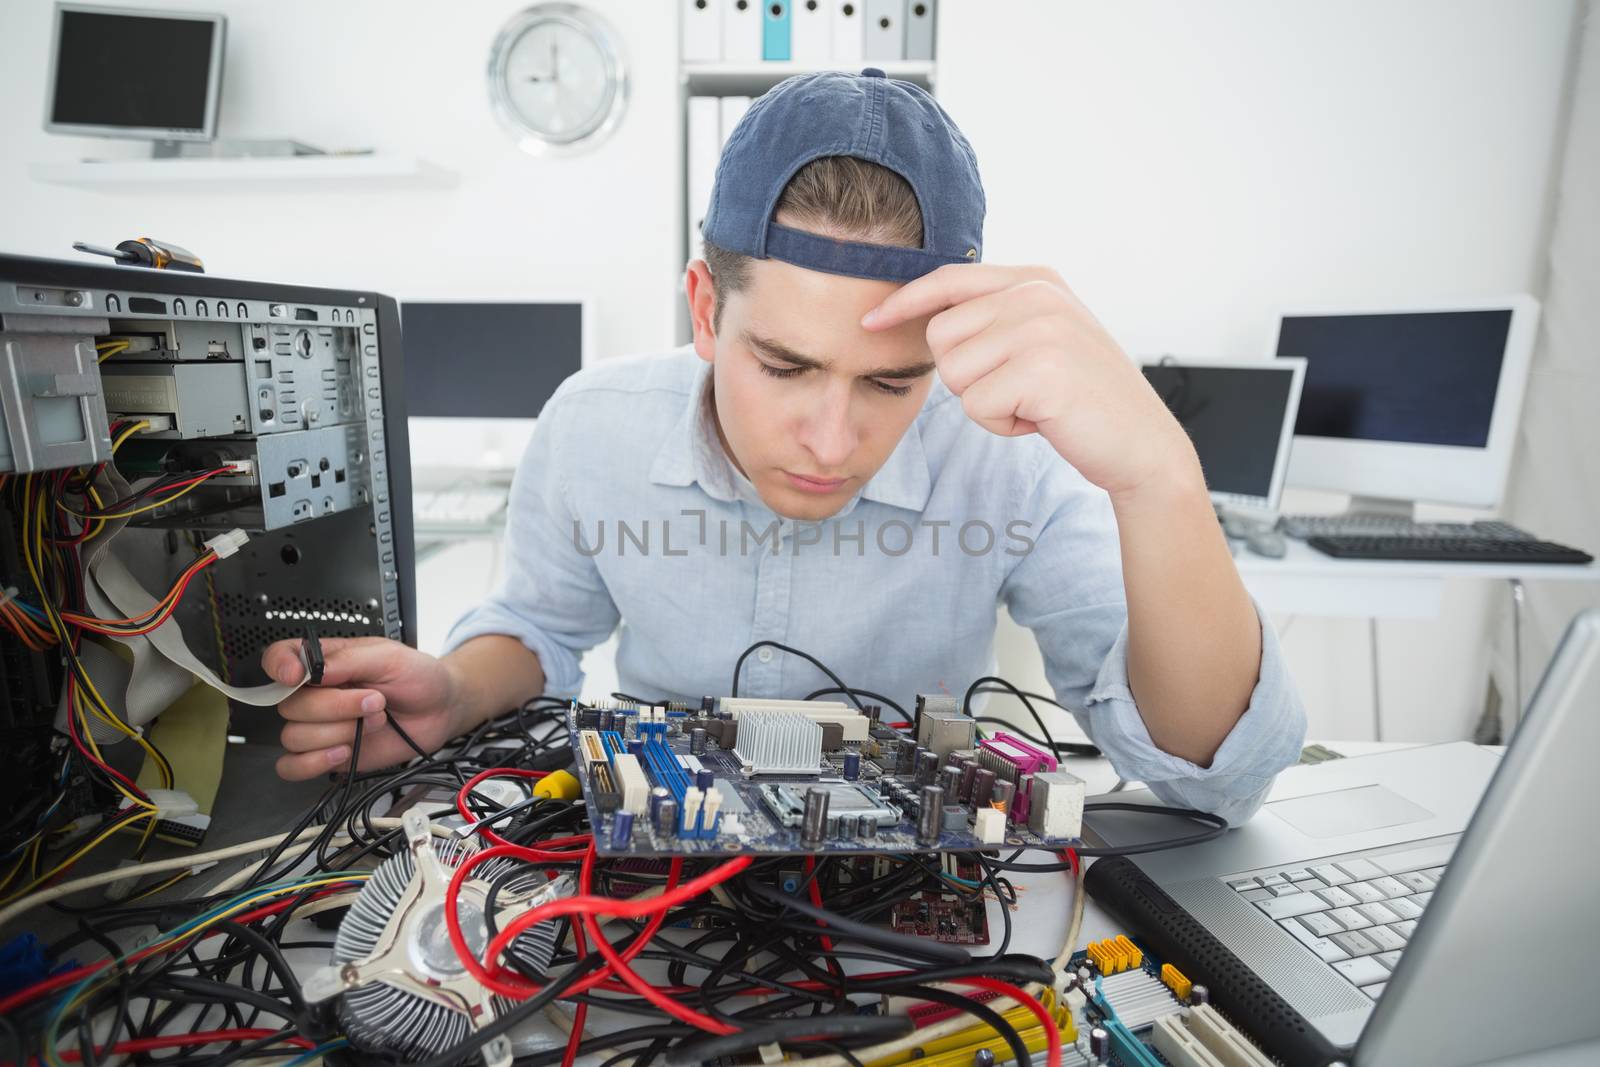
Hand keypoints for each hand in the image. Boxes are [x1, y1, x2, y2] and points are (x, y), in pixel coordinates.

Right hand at [262, 636, 463, 780]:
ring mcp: (320, 726)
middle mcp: (315, 694)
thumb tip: (310, 668)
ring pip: (293, 736)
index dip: (278, 666)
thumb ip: (348, 661)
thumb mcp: (389, 657)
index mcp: (324, 662)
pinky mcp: (328, 755)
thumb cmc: (417, 677)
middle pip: (290, 706)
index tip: (296, 675)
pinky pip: (292, 766)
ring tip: (373, 722)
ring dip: (338, 732)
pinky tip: (344, 752)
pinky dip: (313, 763)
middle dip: (335, 706)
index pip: (279, 657)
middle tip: (374, 701)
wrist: (441, 710)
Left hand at [861, 264, 1197, 498]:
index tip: (871, 321)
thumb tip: (928, 316)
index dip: (904, 302)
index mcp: (1036, 279)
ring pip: (955, 374)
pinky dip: (1001, 425)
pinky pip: (976, 406)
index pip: (948, 280)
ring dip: (985, 404)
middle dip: (965, 376)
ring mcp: (1040, 330)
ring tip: (1033, 403)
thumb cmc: (1083, 398)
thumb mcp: (1044, 337)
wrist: (1141, 444)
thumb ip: (998, 316)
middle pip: (940, 336)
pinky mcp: (1040, 372)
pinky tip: (1041, 421)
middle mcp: (1037, 295)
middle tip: (1017, 390)